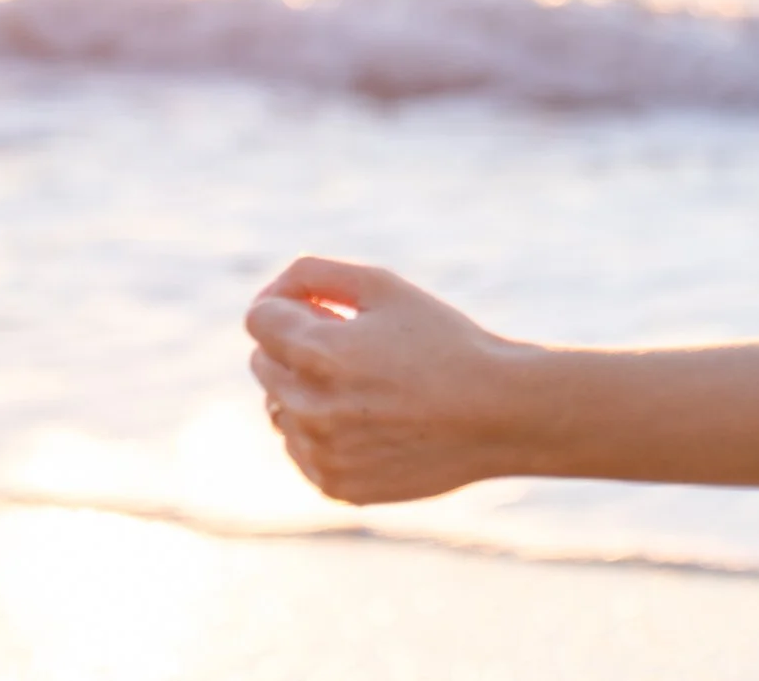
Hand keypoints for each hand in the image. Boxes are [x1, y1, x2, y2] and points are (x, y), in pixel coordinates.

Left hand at [245, 256, 534, 504]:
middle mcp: (309, 408)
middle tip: (358, 345)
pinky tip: (376, 422)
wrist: (499, 413)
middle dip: (298, 346)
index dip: (290, 304)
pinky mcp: (336, 485)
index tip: (325, 307)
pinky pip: (304, 450)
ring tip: (370, 386)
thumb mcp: (388, 288)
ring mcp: (319, 453)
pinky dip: (326, 433)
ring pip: (281, 409)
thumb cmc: (447, 343)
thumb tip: (274, 291)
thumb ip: (319, 274)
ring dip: (308, 391)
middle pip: (263, 362)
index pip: (259, 317)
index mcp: (319, 352)